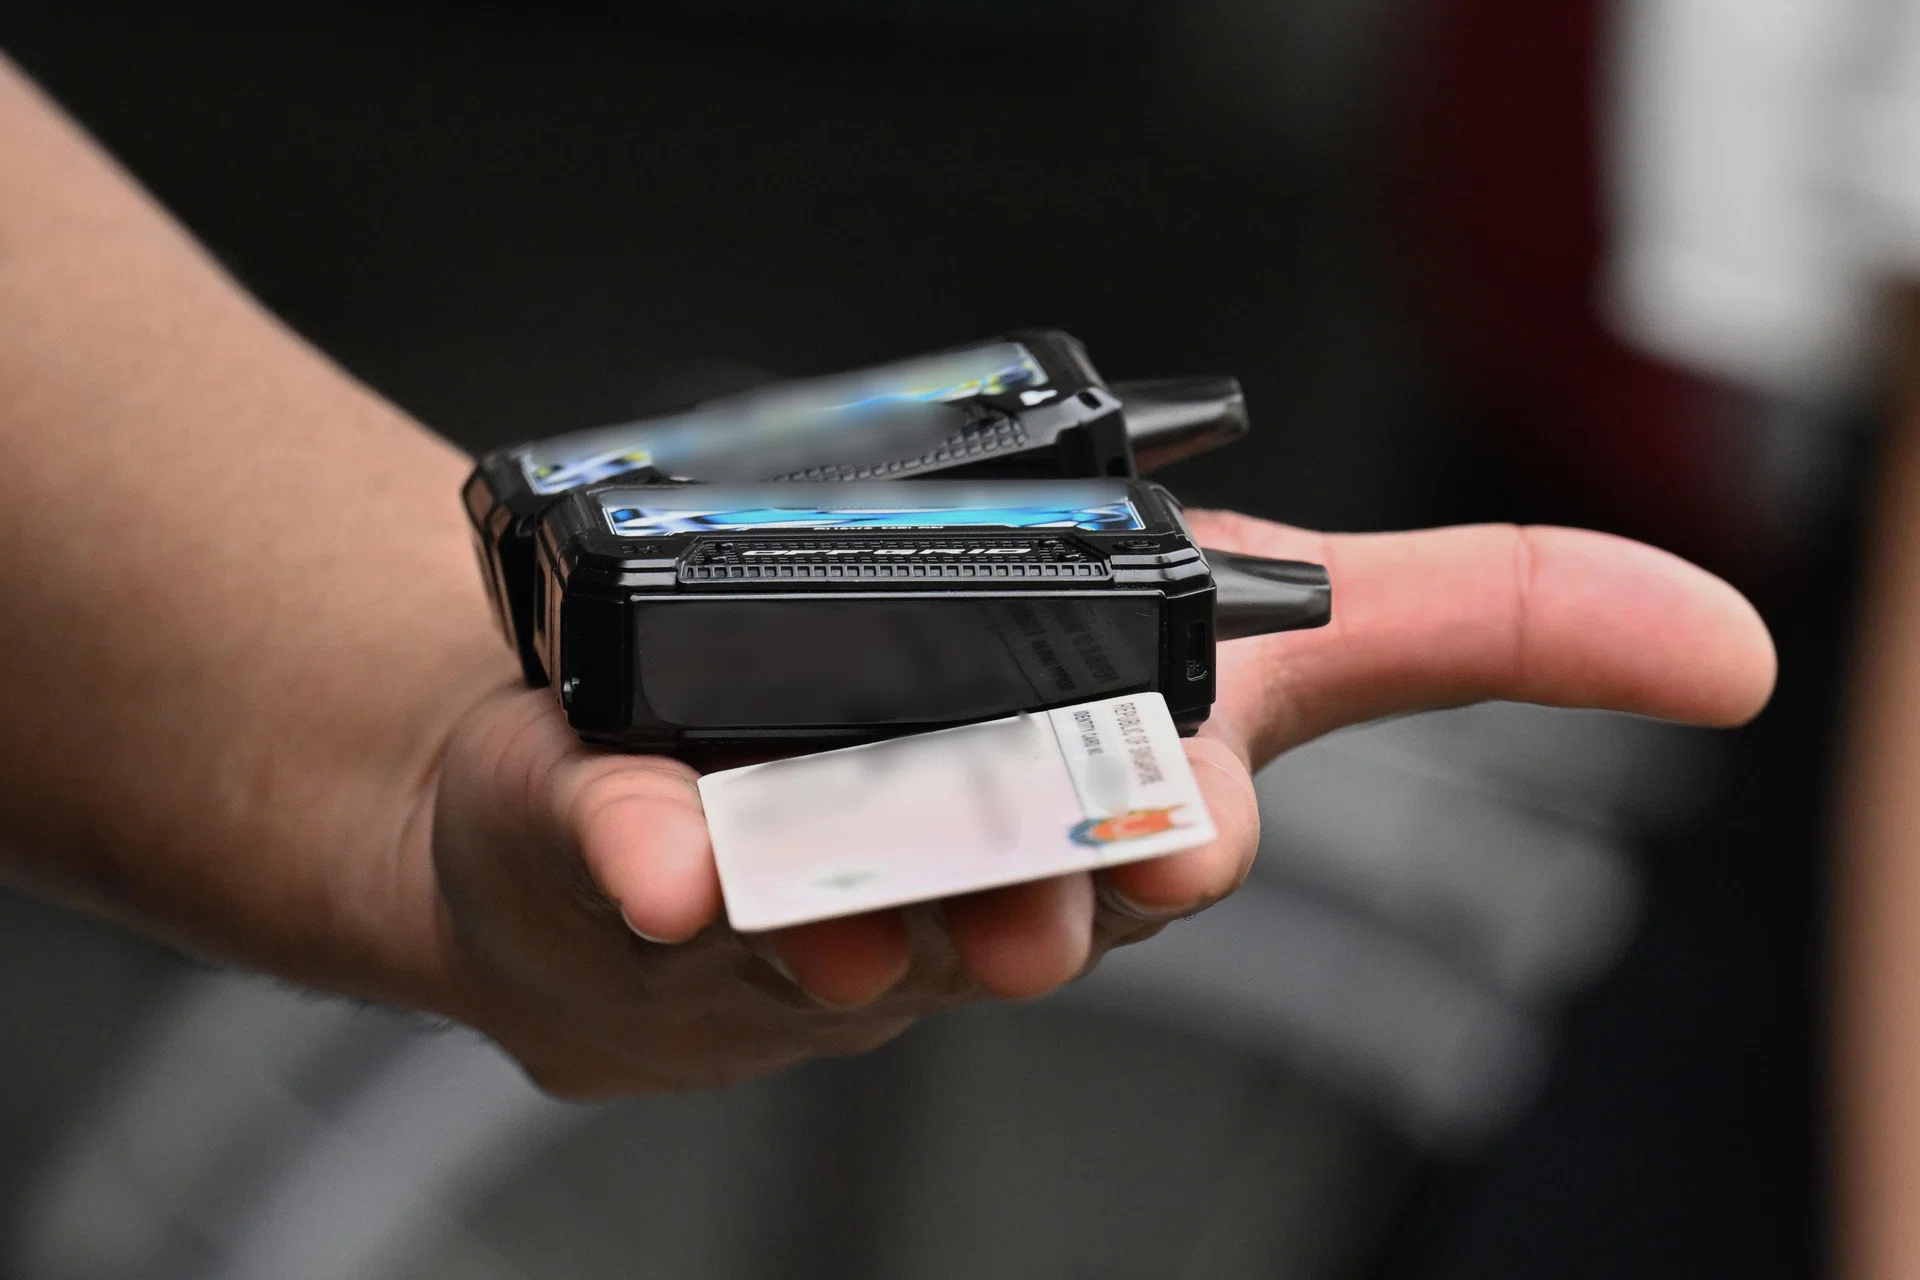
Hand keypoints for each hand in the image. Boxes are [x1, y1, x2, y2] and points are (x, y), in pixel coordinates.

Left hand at [421, 514, 1774, 1096]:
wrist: (677, 805)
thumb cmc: (955, 707)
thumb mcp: (1208, 606)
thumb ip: (1445, 609)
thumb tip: (1721, 647)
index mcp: (1098, 791)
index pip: (1183, 813)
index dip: (1194, 817)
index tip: (1186, 820)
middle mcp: (970, 862)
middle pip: (1027, 884)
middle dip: (1054, 867)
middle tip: (1053, 848)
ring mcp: (804, 883)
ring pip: (854, 909)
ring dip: (868, 891)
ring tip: (842, 884)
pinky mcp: (651, 872)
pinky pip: (647, 876)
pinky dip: (656, 862)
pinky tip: (658, 855)